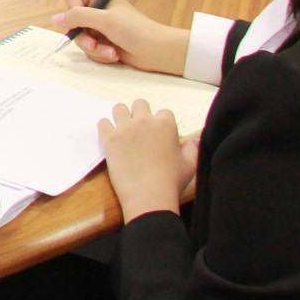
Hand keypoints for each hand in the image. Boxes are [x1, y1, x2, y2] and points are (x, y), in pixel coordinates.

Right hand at [50, 0, 186, 73]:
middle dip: (84, 36)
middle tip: (95, 43)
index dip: (73, 9)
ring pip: (80, 38)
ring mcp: (100, 28)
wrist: (157, 52)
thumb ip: (78, 16)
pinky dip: (100, 54)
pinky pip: (90, 49)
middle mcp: (98, 11)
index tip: (84, 20)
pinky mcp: (104, 43)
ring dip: (94, 48)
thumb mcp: (105, 20)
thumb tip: (55, 18)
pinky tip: (114, 55)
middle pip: (73, 21)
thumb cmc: (136, 30)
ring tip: (111, 52)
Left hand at [98, 101, 197, 220]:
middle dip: (140, 114)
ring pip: (119, 108)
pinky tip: (110, 139)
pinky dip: (105, 128)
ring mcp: (125, 128)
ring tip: (123, 132)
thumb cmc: (172, 181)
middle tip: (140, 131)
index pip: (164, 113)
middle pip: (140, 104)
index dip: (162, 124)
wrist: (149, 195)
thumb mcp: (190, 164)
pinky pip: (102, 122)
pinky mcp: (109, 138)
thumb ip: (193, 148)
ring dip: (121, 117)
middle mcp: (144, 121)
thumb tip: (197, 138)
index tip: (159, 135)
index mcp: (165, 124)